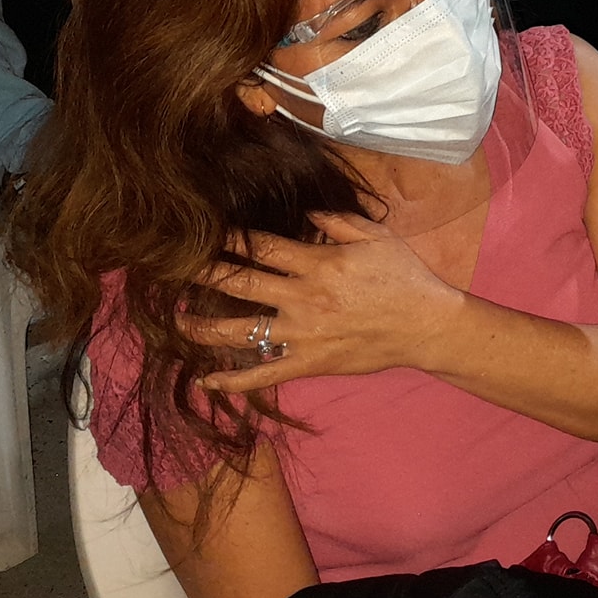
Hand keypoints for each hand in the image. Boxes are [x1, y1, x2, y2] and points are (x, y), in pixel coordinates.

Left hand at [181, 212, 462, 393]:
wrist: (426, 325)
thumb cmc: (404, 276)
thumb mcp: (376, 236)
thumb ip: (337, 222)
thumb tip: (304, 214)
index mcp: (318, 263)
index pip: (261, 246)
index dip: (230, 238)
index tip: (205, 232)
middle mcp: (303, 298)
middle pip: (240, 285)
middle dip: (203, 275)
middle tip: (171, 269)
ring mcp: (303, 334)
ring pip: (243, 332)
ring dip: (205, 328)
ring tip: (178, 323)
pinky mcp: (309, 363)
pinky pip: (265, 375)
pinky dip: (234, 382)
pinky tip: (207, 383)